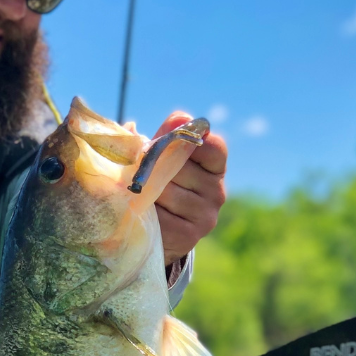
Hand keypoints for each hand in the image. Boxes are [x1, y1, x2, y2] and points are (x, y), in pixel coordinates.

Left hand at [152, 111, 226, 265]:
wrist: (154, 235)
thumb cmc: (156, 185)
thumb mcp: (162, 158)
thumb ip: (168, 137)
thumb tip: (180, 118)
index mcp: (215, 168)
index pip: (214, 146)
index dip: (189, 138)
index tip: (170, 139)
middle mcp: (217, 192)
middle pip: (179, 165)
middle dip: (154, 164)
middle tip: (141, 171)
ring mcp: (205, 216)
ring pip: (166, 190)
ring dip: (145, 189)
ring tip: (138, 194)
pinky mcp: (188, 237)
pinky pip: (159, 214)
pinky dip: (144, 211)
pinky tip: (142, 213)